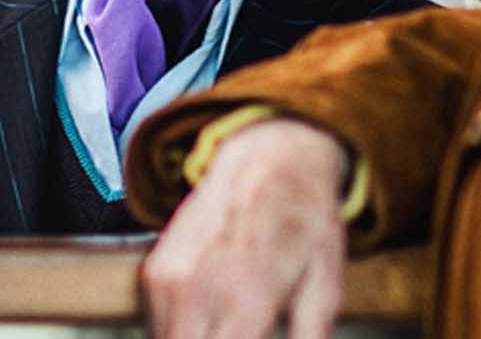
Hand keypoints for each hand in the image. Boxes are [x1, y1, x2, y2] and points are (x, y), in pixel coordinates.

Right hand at [140, 118, 351, 338]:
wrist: (267, 159)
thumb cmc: (304, 224)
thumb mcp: (326, 291)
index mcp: (246, 300)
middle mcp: (198, 291)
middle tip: (238, 337)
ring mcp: (168, 280)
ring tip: (232, 329)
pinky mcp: (154, 272)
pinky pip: (157, 327)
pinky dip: (180, 334)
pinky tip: (210, 322)